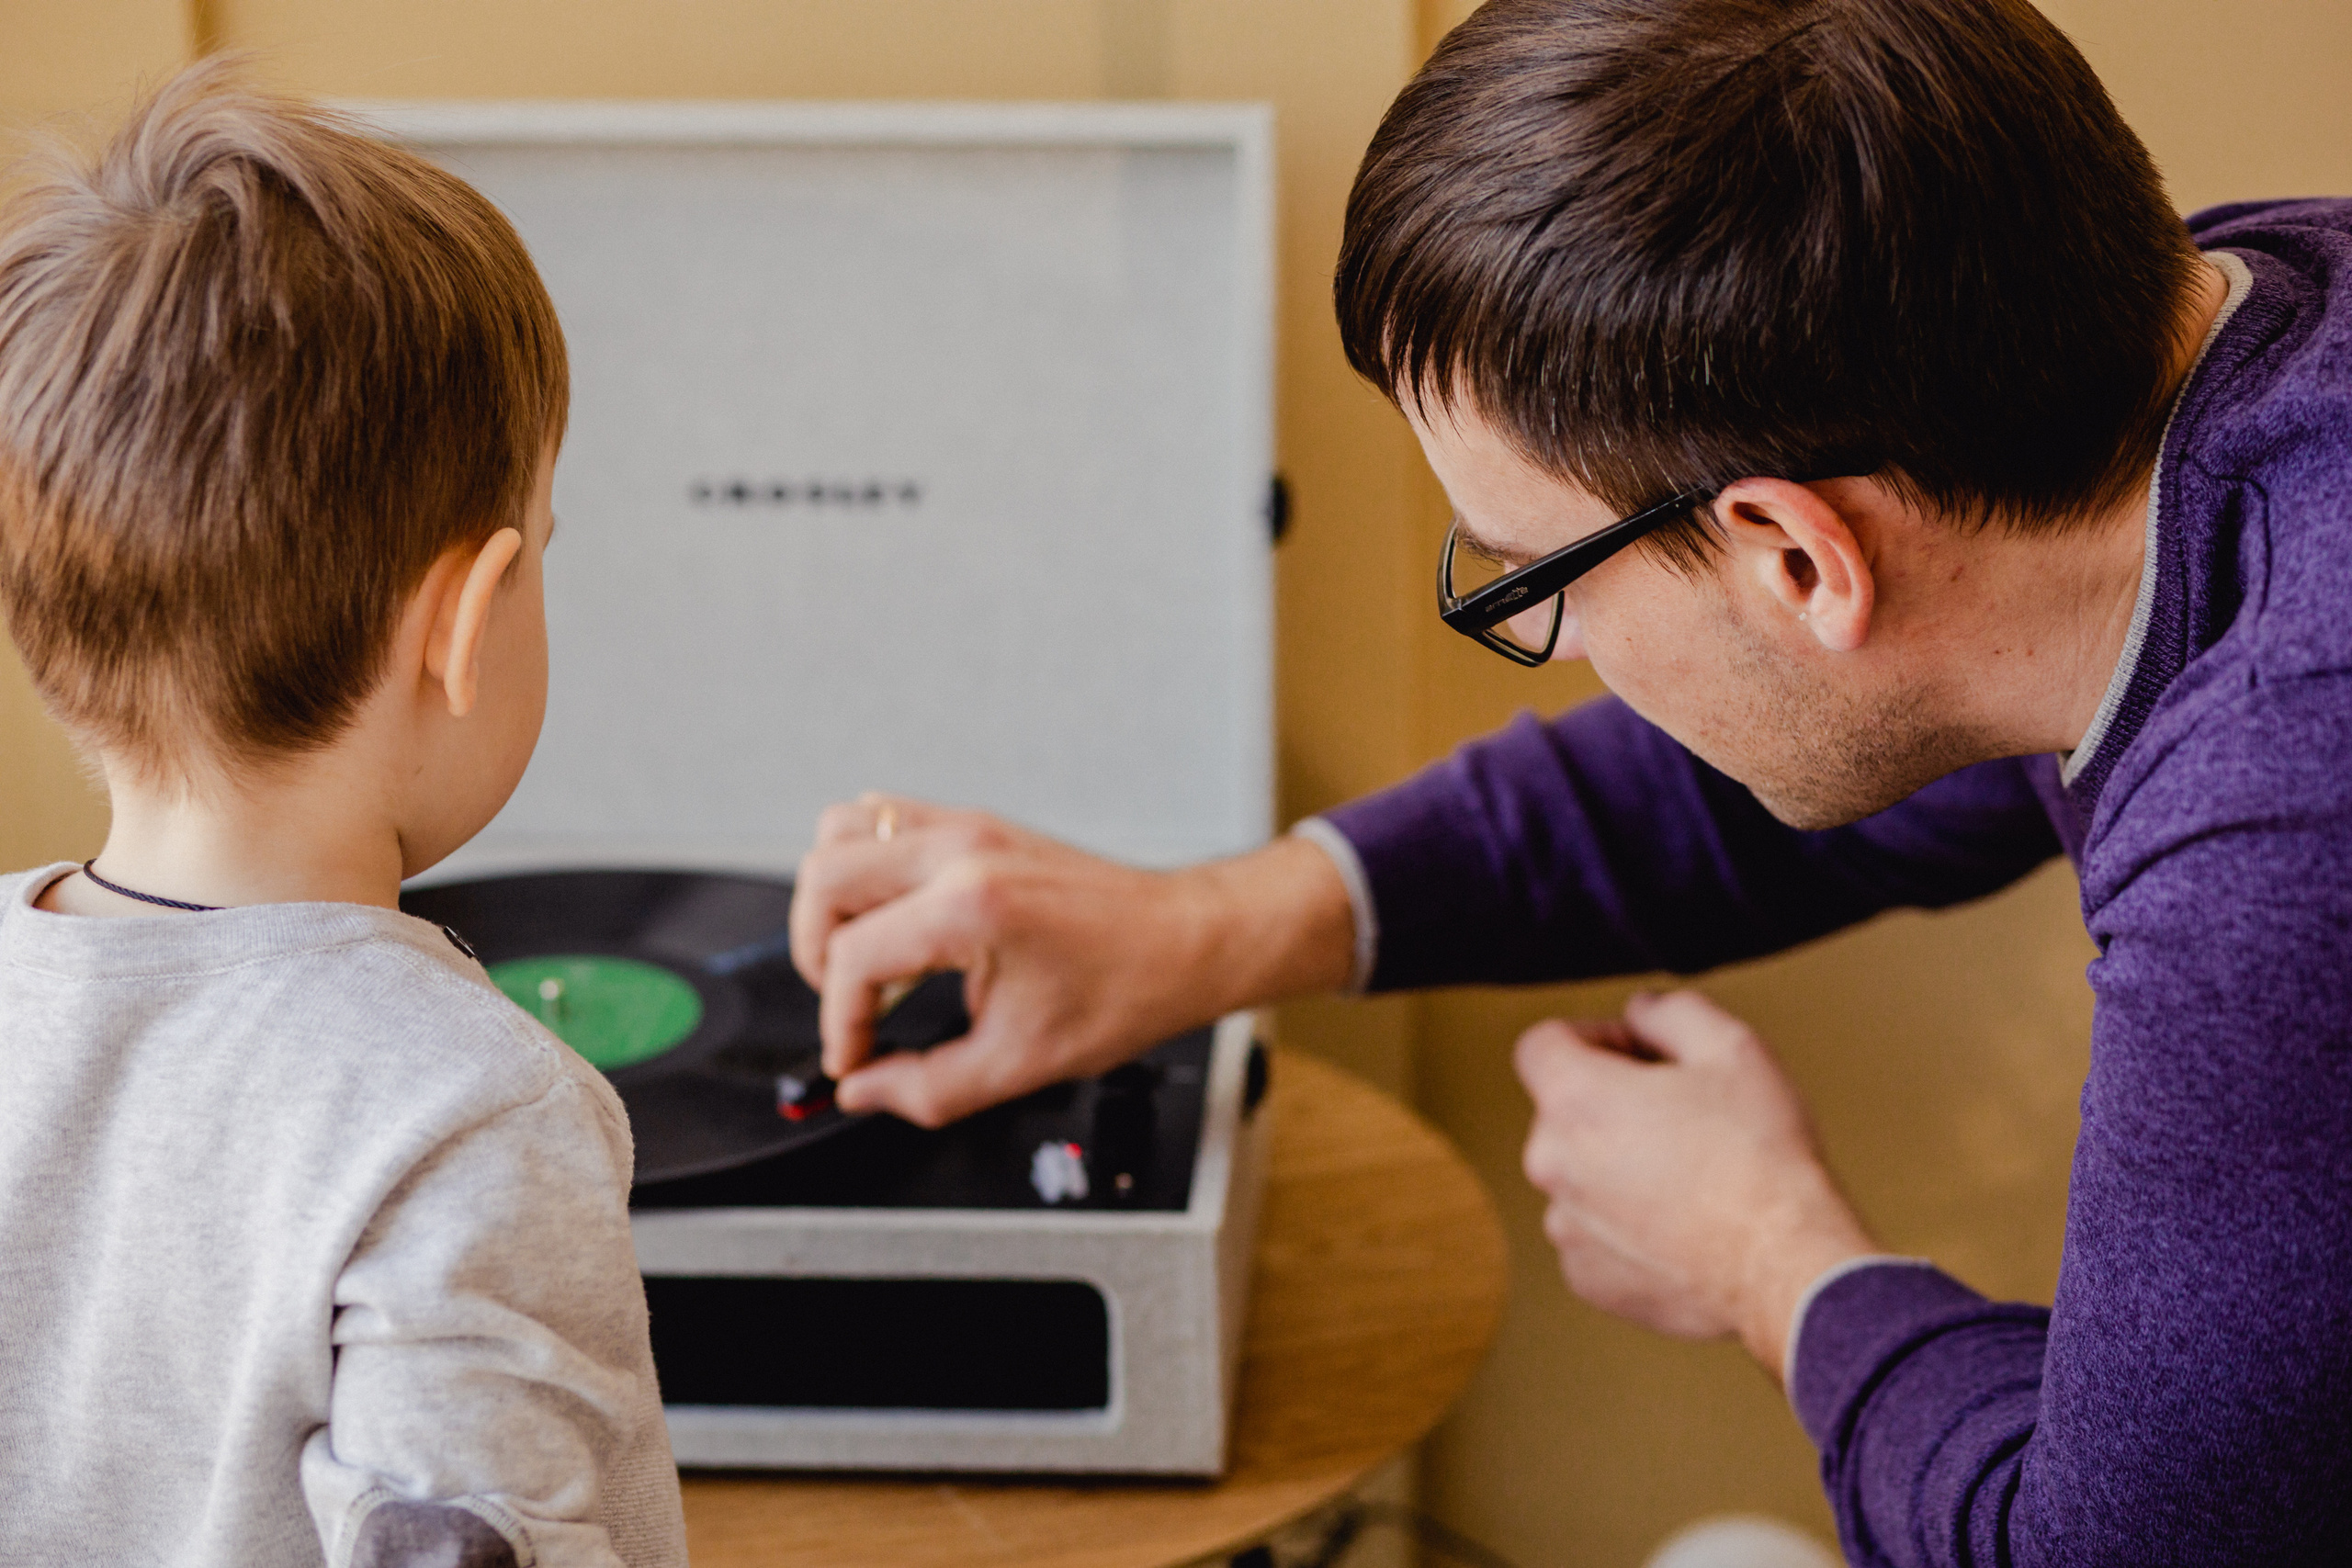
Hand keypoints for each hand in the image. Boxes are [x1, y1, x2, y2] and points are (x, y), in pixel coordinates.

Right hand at [789, 794, 1354, 1126]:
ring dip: (833, 899)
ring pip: (842, 831)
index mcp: (970, 905)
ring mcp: (967, 826)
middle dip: (817, 954)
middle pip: (824, 878)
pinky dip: (865, 865)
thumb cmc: (1128, 988)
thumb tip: (865, 1091)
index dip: (840, 1024)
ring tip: (863, 956)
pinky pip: (883, 818)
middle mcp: (961, 850)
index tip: (856, 1058)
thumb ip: (927, 1088)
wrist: (1188, 941)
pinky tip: (894, 920)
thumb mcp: (1022, 1063)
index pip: (852, 959)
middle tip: (848, 1007)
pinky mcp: (976, 823)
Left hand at [1514, 990, 1876, 1380]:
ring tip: (1691, 1177)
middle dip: (1613, 1104)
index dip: (1594, 1037)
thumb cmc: (1760, 1160)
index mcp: (1574, 1100)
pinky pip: (1595, 1231)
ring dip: (1619, 1166)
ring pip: (1580, 1174)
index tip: (1640, 1056)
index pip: (1542, 1043)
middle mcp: (1552, 1164)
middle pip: (1564, 1111)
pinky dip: (1627, 1223)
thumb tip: (1642, 1012)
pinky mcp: (1587, 1277)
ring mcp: (1565, 1226)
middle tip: (1683, 1116)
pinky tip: (1684, 1223)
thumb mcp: (1729, 1046)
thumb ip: (1669, 1011)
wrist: (1784, 1266)